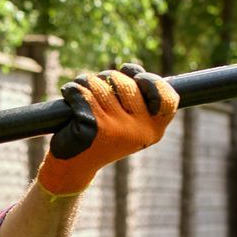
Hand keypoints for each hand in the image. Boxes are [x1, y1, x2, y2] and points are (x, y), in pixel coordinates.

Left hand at [36, 63, 178, 195]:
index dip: (151, 81)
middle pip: (125, 82)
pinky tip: (70, 99)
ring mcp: (115, 129)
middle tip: (96, 89)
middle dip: (106, 78)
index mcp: (153, 129)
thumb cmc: (103, 136)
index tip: (135, 78)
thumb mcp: (128, 121)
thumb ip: (138, 96)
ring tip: (80, 95)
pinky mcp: (91, 127)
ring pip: (99, 84)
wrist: (75, 166)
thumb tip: (130, 70)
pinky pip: (80, 93)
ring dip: (86, 83)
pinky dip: (71, 91)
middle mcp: (138, 131)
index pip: (167, 98)